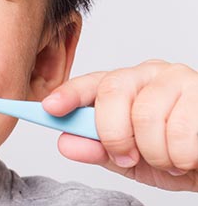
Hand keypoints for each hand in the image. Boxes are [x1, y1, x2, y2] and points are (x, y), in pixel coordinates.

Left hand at [42, 59, 197, 191]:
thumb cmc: (175, 155)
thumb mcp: (132, 159)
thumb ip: (99, 150)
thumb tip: (65, 142)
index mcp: (127, 86)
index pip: (92, 84)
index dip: (69, 94)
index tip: (50, 108)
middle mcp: (151, 75)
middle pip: (113, 93)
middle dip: (113, 134)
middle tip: (126, 156)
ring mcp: (179, 80)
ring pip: (146, 116)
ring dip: (154, 152)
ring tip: (167, 159)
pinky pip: (181, 130)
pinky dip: (180, 155)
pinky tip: (187, 156)